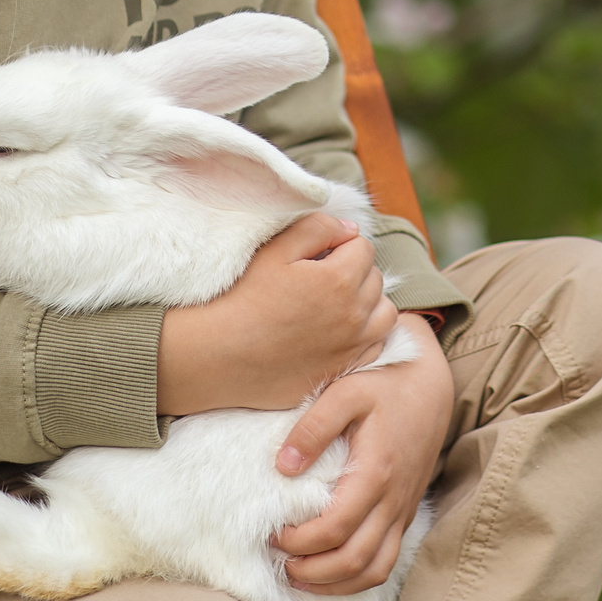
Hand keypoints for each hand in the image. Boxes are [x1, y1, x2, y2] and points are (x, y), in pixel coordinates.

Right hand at [157, 215, 398, 415]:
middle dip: (354, 272)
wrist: (217, 355)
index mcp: (339, 280)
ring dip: (369, 303)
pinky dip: (366, 335)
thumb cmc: (241, 298)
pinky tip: (338, 331)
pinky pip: (374, 347)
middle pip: (375, 279)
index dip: (340, 245)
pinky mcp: (342, 372)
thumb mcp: (275, 250)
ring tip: (337, 303)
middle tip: (319, 278)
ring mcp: (351, 348)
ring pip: (384, 314)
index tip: (316, 255)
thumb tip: (350, 230)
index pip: (363, 248)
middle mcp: (354, 316)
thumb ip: (318, 229)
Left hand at [270, 313, 452, 594]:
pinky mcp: (405, 513)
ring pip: (374, 570)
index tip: (274, 534)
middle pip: (355, 560)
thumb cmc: (384, 386)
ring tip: (300, 576)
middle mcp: (393, 500)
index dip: (302, 541)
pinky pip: (386, 561)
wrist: (430, 387)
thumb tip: (284, 466)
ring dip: (335, 583)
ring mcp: (402, 510)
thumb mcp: (346, 392)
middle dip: (314, 571)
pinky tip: (329, 572)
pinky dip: (357, 578)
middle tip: (280, 562)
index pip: (337, 527)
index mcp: (376, 473)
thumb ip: (314, 427)